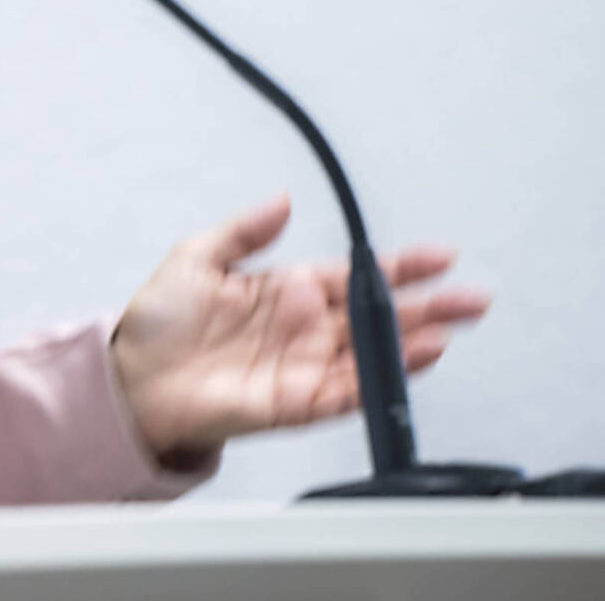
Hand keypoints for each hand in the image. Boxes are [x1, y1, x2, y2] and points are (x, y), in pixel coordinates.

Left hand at [109, 193, 489, 465]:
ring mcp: (304, 366)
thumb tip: (283, 200)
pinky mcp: (296, 402)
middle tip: (473, 296)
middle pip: (379, 316)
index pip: (355, 275)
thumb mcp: (197, 258)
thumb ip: (244, 230)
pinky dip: (382, 377)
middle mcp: (304, 328)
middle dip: (429, 305)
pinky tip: (412, 360)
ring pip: (374, 353)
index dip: (399, 266)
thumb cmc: (157, 325)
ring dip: (415, 341)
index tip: (439, 256)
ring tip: (452, 326)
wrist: (131, 378)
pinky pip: (348, 389)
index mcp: (287, 290)